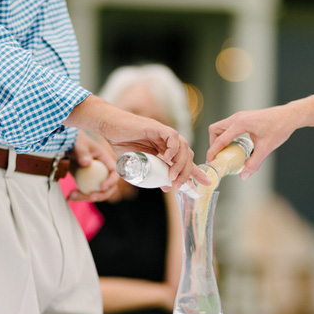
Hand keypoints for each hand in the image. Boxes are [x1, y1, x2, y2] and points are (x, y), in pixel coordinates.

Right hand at [65, 96, 210, 189]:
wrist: (109, 127)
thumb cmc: (121, 142)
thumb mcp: (140, 161)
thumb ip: (152, 170)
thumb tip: (164, 185)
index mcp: (165, 149)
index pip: (185, 160)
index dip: (196, 172)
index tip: (204, 184)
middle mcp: (168, 141)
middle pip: (187, 156)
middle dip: (186, 173)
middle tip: (179, 186)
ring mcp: (164, 133)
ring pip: (183, 148)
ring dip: (179, 165)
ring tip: (171, 177)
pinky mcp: (157, 127)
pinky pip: (172, 138)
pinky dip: (172, 150)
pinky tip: (166, 159)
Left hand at [67, 131, 120, 201]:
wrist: (67, 146)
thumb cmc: (75, 141)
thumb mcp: (78, 145)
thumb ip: (82, 152)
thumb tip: (87, 162)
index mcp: (106, 160)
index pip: (115, 172)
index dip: (112, 181)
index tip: (102, 187)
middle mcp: (103, 171)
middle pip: (109, 187)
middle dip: (101, 195)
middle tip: (90, 197)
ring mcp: (96, 178)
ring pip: (97, 193)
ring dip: (86, 197)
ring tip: (72, 196)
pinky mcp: (88, 183)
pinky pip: (86, 193)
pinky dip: (78, 196)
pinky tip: (69, 198)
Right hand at [207, 106, 296, 178]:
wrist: (289, 116)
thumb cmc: (279, 128)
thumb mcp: (266, 148)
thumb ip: (254, 163)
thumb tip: (244, 175)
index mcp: (241, 123)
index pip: (220, 139)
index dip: (213, 151)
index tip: (210, 161)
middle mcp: (238, 118)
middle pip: (215, 130)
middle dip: (213, 144)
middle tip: (219, 156)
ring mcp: (240, 116)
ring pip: (221, 127)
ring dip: (219, 139)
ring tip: (226, 152)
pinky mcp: (244, 118)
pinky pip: (229, 126)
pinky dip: (227, 136)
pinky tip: (236, 146)